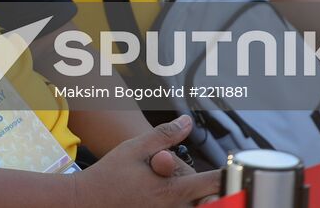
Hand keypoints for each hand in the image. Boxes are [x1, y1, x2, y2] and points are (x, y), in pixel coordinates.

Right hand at [72, 115, 220, 206]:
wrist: (86, 201)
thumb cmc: (109, 174)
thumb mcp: (135, 147)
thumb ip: (163, 135)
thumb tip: (187, 122)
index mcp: (169, 189)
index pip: (211, 184)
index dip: (225, 176)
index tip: (233, 170)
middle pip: (207, 202)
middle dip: (210, 190)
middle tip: (204, 180)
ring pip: (193, 207)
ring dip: (196, 198)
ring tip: (184, 188)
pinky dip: (183, 202)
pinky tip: (173, 195)